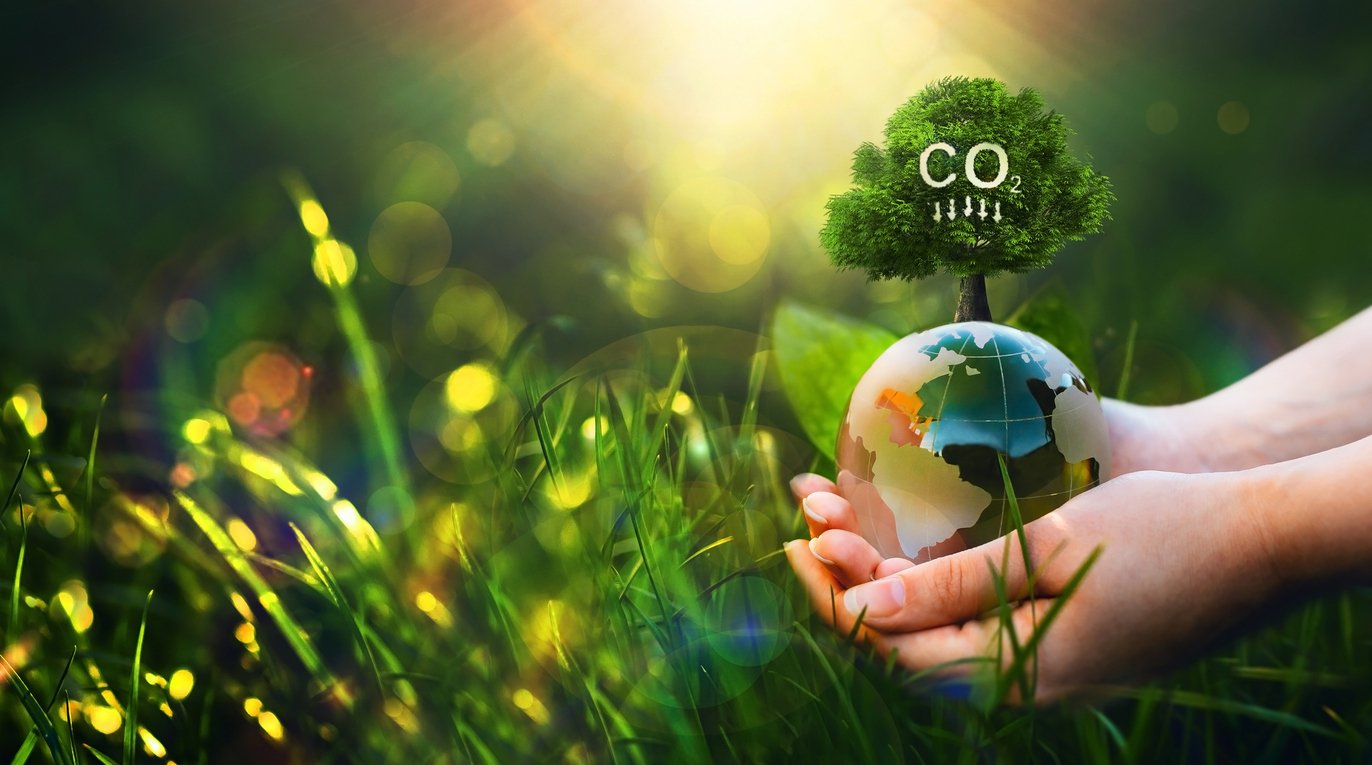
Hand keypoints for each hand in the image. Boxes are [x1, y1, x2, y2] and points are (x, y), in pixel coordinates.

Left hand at [786, 469, 1280, 700]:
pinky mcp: (1063, 653)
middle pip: (907, 648)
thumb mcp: (1042, 548)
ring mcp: (1047, 675)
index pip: (891, 647)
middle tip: (808, 522)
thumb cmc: (1161, 533)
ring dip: (887, 587)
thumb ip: (949, 584)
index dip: (832, 596)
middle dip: (849, 586)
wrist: (1264, 544)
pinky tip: (909, 555)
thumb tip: (863, 606)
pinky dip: (931, 594)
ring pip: (937, 640)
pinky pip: (975, 633)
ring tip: (843, 528)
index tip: (793, 539)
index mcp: (1016, 672)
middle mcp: (1025, 689)